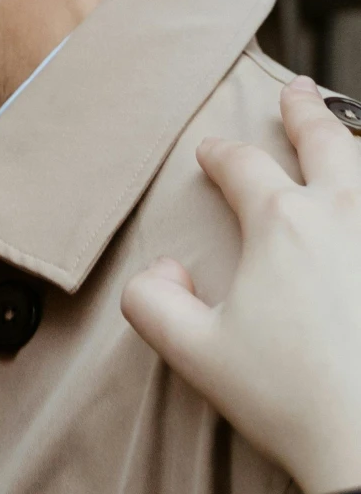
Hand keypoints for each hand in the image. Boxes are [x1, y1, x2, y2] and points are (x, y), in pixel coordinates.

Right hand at [122, 78, 360, 493]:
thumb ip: (152, 303)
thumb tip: (162, 269)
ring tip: (351, 136)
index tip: (211, 153)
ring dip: (356, 145)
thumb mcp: (196, 354)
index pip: (243, 167)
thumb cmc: (295, 401)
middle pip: (325, 140)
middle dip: (305, 113)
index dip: (221, 155)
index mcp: (282, 223)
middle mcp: (346, 211)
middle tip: (298, 92)